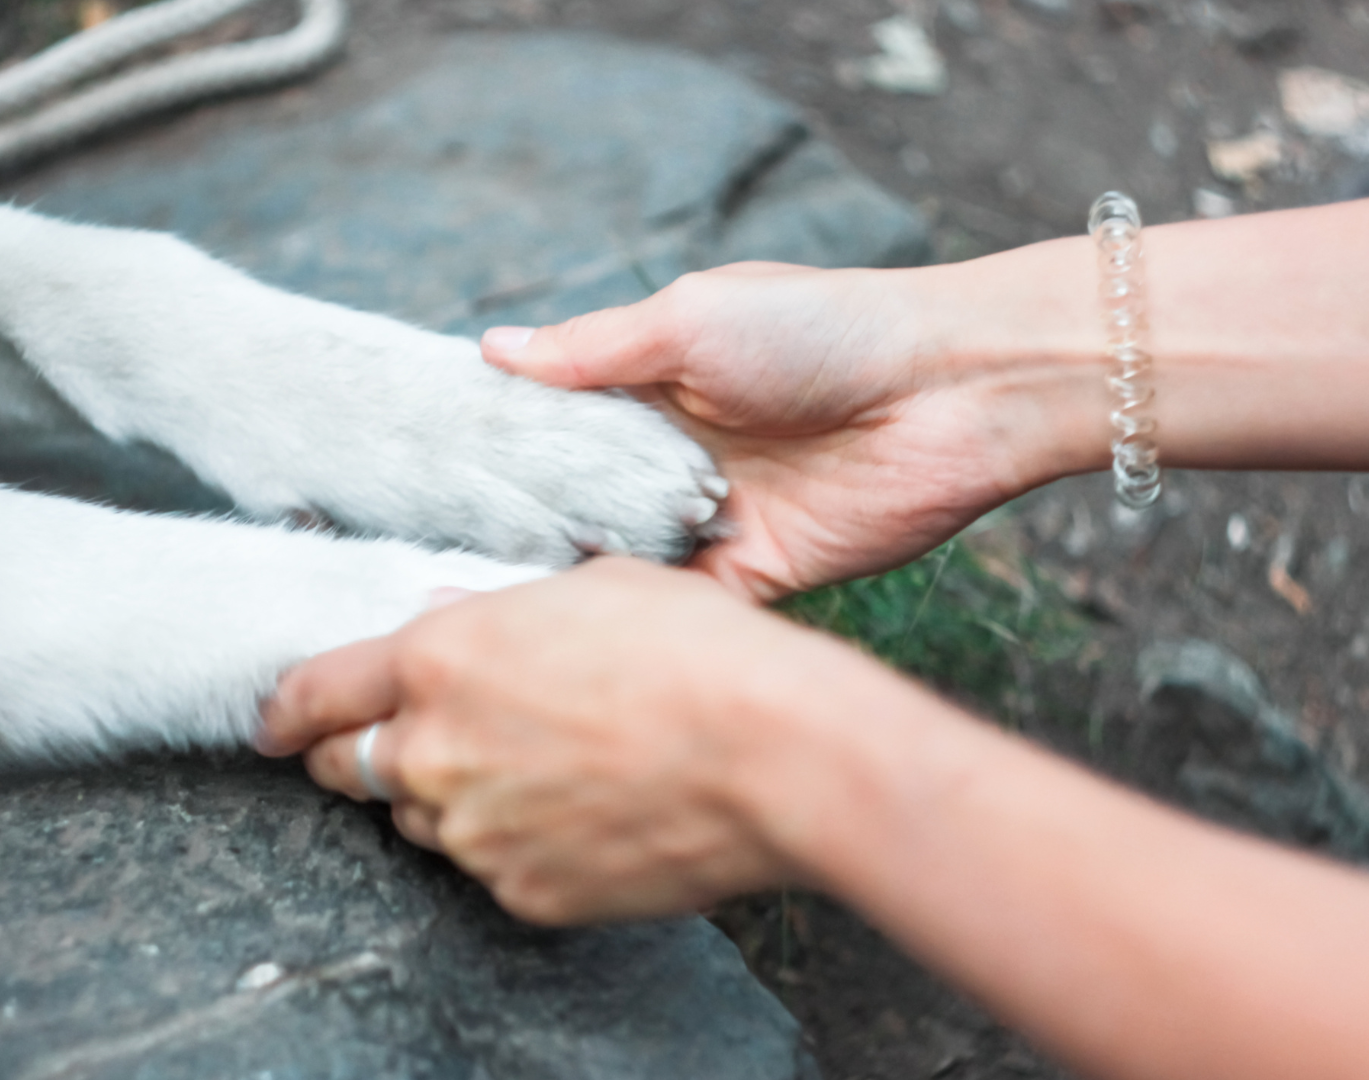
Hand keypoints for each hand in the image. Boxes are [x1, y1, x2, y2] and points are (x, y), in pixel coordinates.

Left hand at [256, 558, 848, 923]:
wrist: (774, 754)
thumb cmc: (696, 652)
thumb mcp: (589, 587)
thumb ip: (499, 613)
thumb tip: (462, 620)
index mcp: (437, 659)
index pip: (313, 693)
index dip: (285, 708)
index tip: (274, 720)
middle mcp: (433, 752)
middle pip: (347, 767)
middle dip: (358, 753)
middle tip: (415, 738)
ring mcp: (473, 833)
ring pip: (419, 821)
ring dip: (446, 796)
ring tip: (532, 767)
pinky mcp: (520, 892)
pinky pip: (490, 867)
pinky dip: (514, 843)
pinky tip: (578, 811)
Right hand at [482, 261, 1102, 599]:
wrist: (951, 393)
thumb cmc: (823, 331)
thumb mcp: (690, 320)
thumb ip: (593, 351)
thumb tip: (492, 349)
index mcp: (649, 386)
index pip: (552, 423)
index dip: (495, 448)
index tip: (417, 477)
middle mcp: (669, 457)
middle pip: (574, 502)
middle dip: (517, 528)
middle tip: (428, 560)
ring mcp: (707, 520)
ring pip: (616, 564)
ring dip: (566, 583)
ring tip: (474, 613)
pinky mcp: (751, 576)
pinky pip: (679, 609)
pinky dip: (632, 624)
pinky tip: (565, 643)